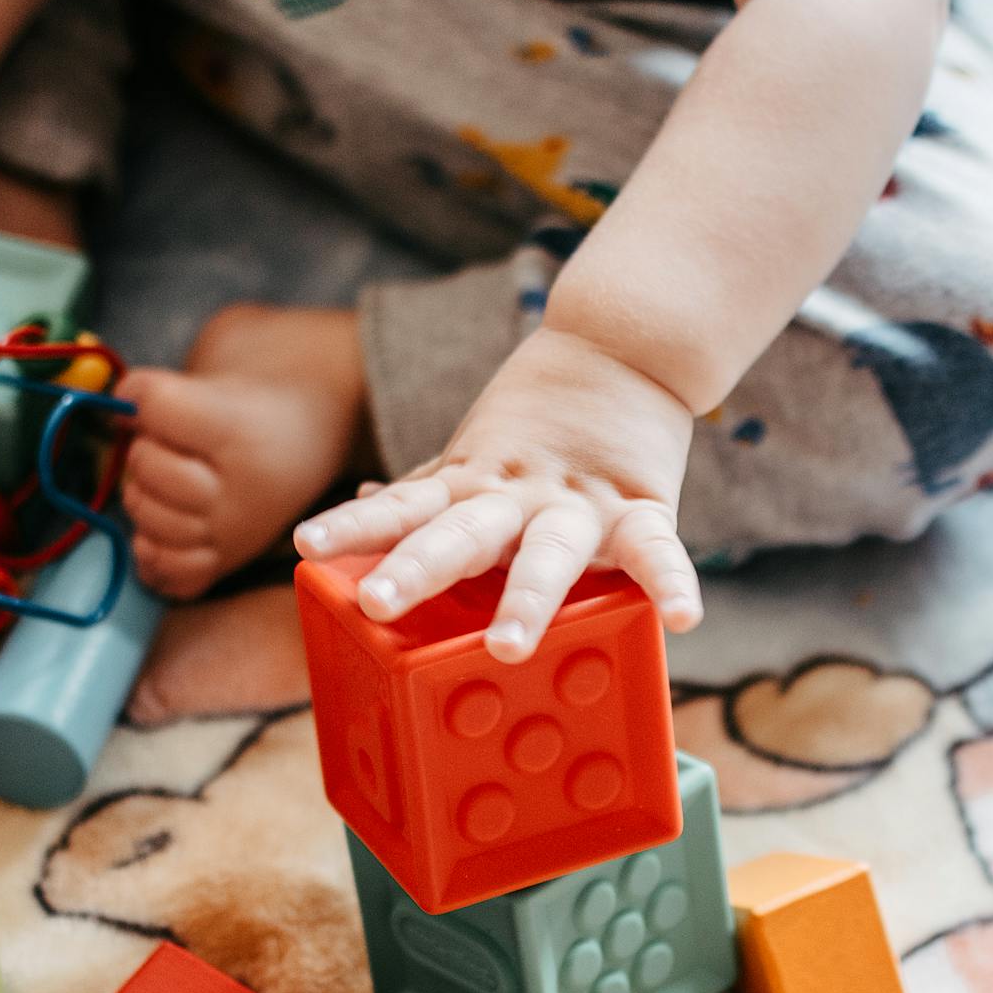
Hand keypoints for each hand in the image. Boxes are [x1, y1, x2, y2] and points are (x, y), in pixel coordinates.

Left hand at [293, 326, 702, 661]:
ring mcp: (578, 504)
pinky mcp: (641, 507)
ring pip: (548, 552)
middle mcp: (517, 497)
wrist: (626, 346)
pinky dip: (671, 583)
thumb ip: (430, 486)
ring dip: (527, 597)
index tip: (309, 547)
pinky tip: (683, 619)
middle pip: (460, 533)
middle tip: (375, 601)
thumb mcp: (477, 451)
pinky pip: (656, 552)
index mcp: (472, 485)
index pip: (403, 508)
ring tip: (509, 646)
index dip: (355, 527)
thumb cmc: (543, 417)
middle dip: (418, 568)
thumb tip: (371, 500)